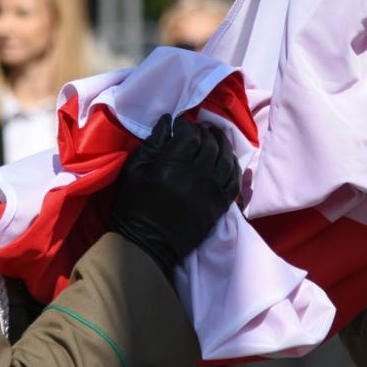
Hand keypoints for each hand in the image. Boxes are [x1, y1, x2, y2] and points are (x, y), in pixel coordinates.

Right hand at [109, 114, 240, 279]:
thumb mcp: (133, 171)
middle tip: (199, 129)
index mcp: (172, 166)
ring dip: (223, 144)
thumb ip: (152, 144)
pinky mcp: (219, 206)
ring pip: (226, 159)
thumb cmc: (133, 206)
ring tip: (215, 138)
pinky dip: (233, 166)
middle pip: (210, 144)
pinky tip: (227, 159)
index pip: (190, 136)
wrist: (146, 244)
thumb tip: (168, 121)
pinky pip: (234, 180)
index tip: (180, 125)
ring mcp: (211, 192)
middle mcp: (196, 176)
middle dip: (205, 132)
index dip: (186, 126)